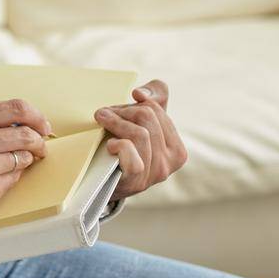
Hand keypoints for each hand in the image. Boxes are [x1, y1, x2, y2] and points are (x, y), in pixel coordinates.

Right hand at [0, 98, 51, 232]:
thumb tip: (25, 122)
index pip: (17, 108)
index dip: (37, 116)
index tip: (43, 125)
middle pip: (26, 134)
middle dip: (39, 141)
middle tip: (40, 146)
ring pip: (23, 158)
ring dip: (23, 160)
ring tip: (9, 163)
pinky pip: (15, 179)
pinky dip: (11, 177)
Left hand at [94, 79, 187, 201]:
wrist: (102, 184)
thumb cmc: (124, 149)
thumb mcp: (144, 125)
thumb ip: (155, 99)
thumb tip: (140, 94)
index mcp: (177, 150)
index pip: (156, 108)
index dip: (132, 104)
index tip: (117, 109)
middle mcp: (169, 164)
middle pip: (147, 117)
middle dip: (121, 111)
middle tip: (104, 114)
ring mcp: (152, 174)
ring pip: (139, 133)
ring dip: (115, 122)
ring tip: (101, 121)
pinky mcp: (134, 180)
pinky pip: (130, 151)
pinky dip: (118, 144)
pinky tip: (110, 145)